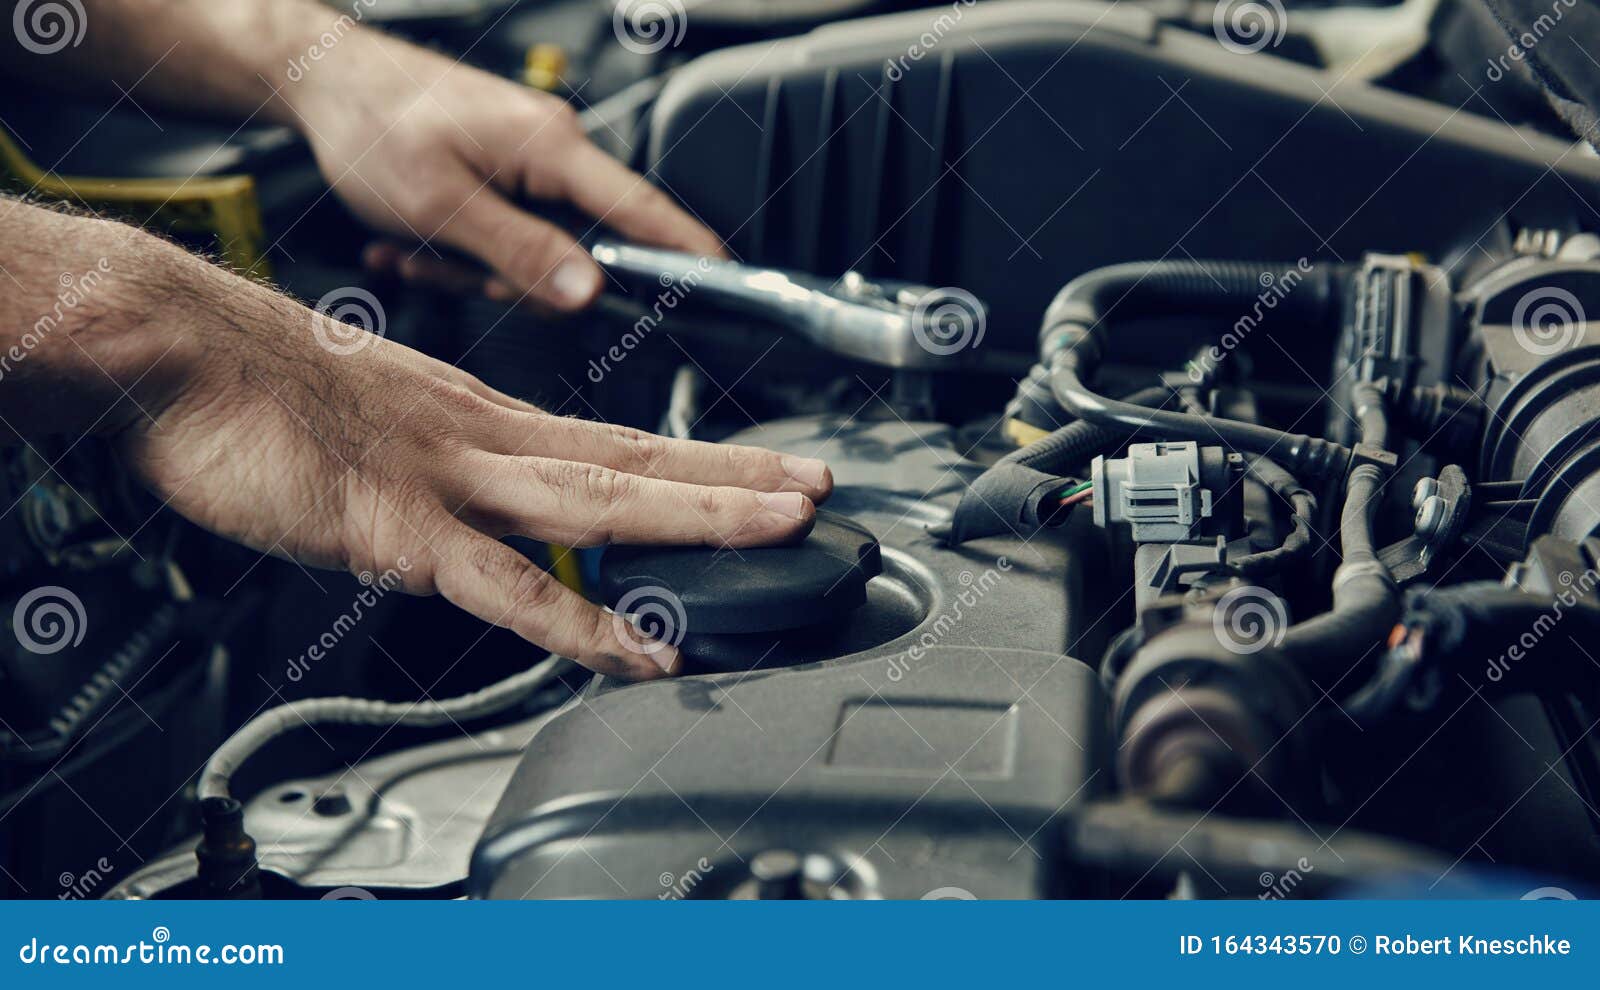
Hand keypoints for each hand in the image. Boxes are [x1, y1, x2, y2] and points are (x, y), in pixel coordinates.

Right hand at [104, 238, 829, 680]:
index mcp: (480, 422)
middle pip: (636, 464)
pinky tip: (637, 648)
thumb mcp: (376, 424)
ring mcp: (447, 483)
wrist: (173, 352)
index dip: (704, 462)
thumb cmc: (258, 390)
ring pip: (600, 504)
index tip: (771, 469)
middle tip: (821, 487)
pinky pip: (504, 586)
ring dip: (699, 516)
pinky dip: (578, 621)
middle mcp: (483, 443)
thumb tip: (478, 514)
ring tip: (780, 522)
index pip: (619, 443)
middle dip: (737, 479)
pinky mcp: (395, 528)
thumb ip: (437, 472)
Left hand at [283, 31, 721, 309]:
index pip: (643, 209)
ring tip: (418, 248)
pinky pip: (507, 233)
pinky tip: (413, 242)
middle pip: (582, 249)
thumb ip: (521, 253)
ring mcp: (528, 160)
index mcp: (552, 149)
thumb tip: (588, 291)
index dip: (687, 251)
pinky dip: (460, 249)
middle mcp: (552, 150)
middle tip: (456, 269)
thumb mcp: (442, 206)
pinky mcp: (504, 170)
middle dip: (517, 279)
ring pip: (536, 250)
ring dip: (476, 267)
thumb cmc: (372, 124)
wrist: (321, 80)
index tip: (723, 281)